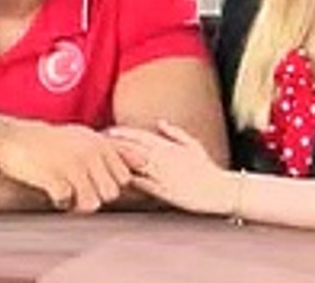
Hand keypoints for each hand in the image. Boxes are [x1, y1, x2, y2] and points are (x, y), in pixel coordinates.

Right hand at [0, 120, 130, 212]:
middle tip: (74, 186)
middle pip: (110, 193)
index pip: (123, 177)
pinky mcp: (53, 177)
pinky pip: (67, 202)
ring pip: (92, 203)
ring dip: (77, 203)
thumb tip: (146, 159)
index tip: (89, 178)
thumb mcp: (82, 136)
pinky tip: (50, 192)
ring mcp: (71, 164)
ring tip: (64, 192)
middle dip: (94, 195)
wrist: (7, 137)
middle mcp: (88, 152)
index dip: (108, 183)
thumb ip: (114, 148)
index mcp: (98, 143)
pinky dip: (59, 202)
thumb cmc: (48, 141)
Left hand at [108, 120, 236, 215]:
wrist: (221, 190)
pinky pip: (141, 184)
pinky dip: (128, 180)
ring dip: (116, 160)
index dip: (121, 133)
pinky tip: (114, 179)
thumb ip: (175, 133)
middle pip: (131, 147)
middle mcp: (163, 158)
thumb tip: (160, 122)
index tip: (106, 131)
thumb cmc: (207, 169)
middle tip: (93, 142)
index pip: (139, 135)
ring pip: (133, 164)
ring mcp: (162, 174)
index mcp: (168, 146)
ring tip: (98, 158)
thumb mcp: (193, 145)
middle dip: (112, 144)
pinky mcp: (163, 191)